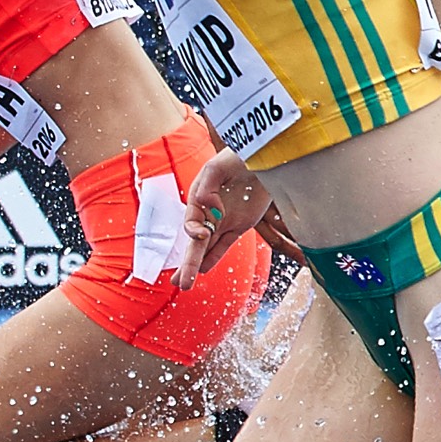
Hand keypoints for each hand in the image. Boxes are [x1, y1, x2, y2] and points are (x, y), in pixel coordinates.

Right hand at [180, 149, 272, 277]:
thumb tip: (210, 207)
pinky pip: (224, 244)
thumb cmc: (237, 159)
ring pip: (207, 248)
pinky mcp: (240, 225)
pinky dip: (215, 257)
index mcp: (198, 199)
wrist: (262, 157)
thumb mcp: (218, 166)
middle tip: (179, 282)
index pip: (191, 222)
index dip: (194, 230)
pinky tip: (204, 270)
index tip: (202, 233)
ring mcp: (224, 220)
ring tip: (183, 284)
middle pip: (195, 243)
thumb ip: (208, 186)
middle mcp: (207, 213)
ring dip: (196, 265)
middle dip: (187, 263)